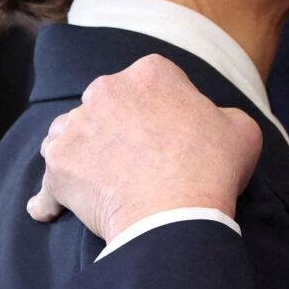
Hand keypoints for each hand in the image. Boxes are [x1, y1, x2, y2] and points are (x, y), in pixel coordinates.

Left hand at [27, 54, 262, 243]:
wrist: (176, 216)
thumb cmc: (212, 169)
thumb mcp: (240, 127)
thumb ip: (219, 113)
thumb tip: (210, 121)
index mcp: (151, 72)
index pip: (149, 83)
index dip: (158, 108)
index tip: (167, 133)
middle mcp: (107, 89)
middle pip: (104, 104)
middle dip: (114, 126)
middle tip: (134, 158)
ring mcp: (77, 126)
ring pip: (69, 135)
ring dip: (81, 153)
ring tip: (97, 181)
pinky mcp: (58, 166)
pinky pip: (48, 184)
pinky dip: (51, 198)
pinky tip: (53, 210)